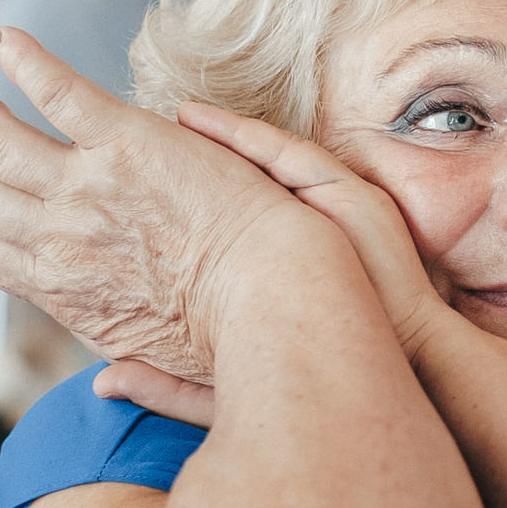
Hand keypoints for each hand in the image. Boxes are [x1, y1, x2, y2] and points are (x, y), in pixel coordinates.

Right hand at [0, 29, 332, 384]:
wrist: (277, 300)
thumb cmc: (241, 339)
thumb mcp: (167, 375)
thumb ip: (129, 373)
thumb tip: (106, 385)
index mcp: (62, 292)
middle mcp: (57, 240)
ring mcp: (87, 188)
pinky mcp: (128, 143)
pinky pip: (57, 92)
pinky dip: (24, 61)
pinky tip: (3, 40)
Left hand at [93, 104, 460, 414]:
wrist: (407, 368)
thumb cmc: (322, 387)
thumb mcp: (226, 386)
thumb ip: (165, 385)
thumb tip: (99, 380)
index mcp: (272, 276)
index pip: (212, 229)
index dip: (161, 209)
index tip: (112, 198)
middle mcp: (300, 236)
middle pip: (228, 189)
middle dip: (174, 167)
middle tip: (117, 145)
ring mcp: (327, 210)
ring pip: (252, 162)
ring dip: (201, 139)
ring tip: (148, 120)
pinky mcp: (350, 194)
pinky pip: (284, 153)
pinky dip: (238, 134)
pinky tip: (193, 119)